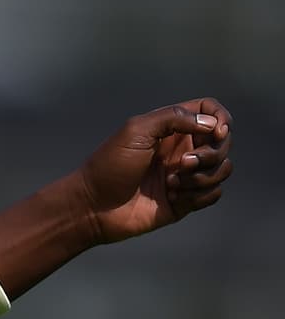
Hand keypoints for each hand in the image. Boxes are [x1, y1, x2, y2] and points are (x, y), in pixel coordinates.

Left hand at [77, 98, 232, 243]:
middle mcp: (182, 148)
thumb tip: (211, 123)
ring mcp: (186, 175)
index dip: (221, 118)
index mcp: (171, 128)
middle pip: (223, 142)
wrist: (95, 205)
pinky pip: (214, 194)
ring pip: (222, 169)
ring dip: (202, 177)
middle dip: (210, 154)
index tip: (217, 132)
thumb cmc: (109, 165)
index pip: (210, 112)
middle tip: (183, 163)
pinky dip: (198, 196)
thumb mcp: (137, 130)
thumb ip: (173, 117)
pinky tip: (172, 197)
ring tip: (170, 183)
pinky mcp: (186, 200)